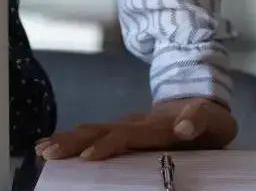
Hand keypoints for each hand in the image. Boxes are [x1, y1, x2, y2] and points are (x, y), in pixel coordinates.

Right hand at [35, 96, 236, 160]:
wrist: (198, 98)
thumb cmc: (208, 119)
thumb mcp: (213, 120)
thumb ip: (199, 119)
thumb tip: (184, 126)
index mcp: (156, 126)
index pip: (128, 135)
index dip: (108, 145)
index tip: (88, 157)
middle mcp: (135, 124)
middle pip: (100, 130)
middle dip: (74, 142)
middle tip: (49, 153)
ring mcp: (126, 125)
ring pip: (92, 131)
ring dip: (67, 140)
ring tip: (42, 150)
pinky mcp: (120, 130)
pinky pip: (92, 134)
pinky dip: (69, 140)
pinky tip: (48, 147)